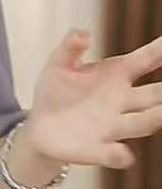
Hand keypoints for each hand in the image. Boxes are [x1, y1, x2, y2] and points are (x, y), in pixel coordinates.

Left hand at [23, 29, 161, 168]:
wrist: (38, 127)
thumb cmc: (56, 91)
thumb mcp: (59, 65)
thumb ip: (70, 47)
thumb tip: (82, 34)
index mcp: (118, 75)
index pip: (149, 59)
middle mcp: (124, 102)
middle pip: (157, 95)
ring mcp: (113, 127)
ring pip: (143, 123)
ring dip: (155, 118)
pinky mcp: (97, 150)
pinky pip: (114, 154)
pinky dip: (119, 155)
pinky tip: (124, 155)